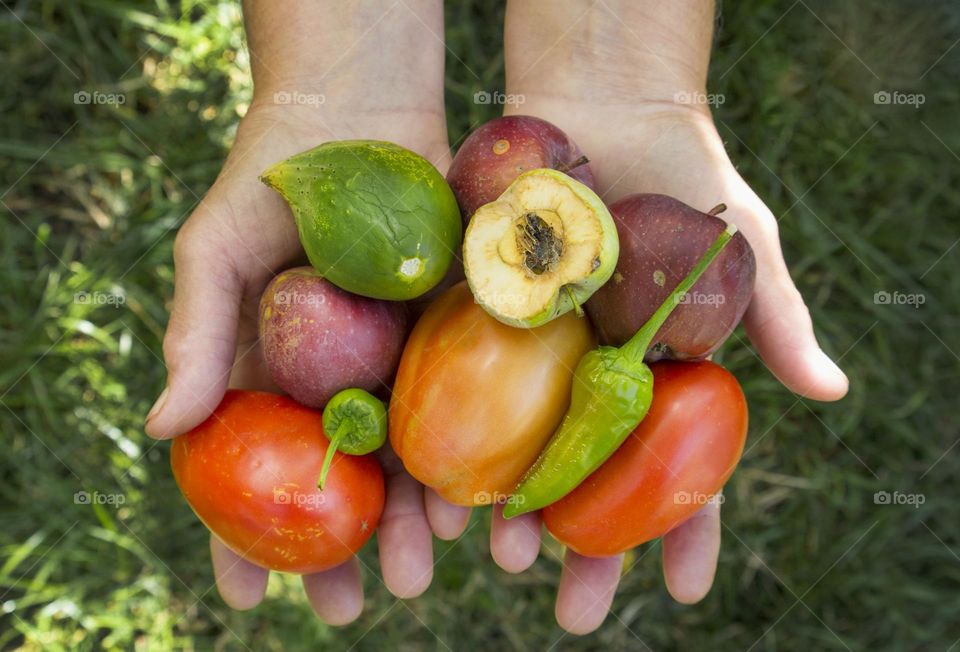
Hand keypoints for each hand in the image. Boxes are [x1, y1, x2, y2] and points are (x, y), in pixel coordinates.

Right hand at [144, 93, 463, 622]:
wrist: (359, 112)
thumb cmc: (269, 179)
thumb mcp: (215, 252)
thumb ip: (195, 336)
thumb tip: (163, 429)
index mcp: (274, 376)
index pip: (254, 472)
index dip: (245, 536)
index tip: (250, 596)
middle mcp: (339, 383)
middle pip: (337, 484)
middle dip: (340, 550)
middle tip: (347, 608)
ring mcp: (402, 363)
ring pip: (406, 461)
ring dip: (408, 524)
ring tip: (414, 575)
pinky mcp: (460, 336)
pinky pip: (467, 411)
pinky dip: (467, 460)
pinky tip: (470, 507)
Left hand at [499, 0, 848, 631]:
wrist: (602, 104)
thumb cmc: (684, 176)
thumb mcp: (738, 246)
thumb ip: (776, 317)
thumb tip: (831, 391)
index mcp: (657, 381)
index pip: (676, 472)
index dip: (685, 532)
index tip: (686, 593)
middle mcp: (591, 382)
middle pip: (589, 482)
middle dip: (586, 550)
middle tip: (575, 613)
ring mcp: (530, 359)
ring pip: (518, 453)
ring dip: (511, 511)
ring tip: (502, 561)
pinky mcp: (472, 322)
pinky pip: (455, 394)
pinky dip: (448, 443)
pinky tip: (438, 491)